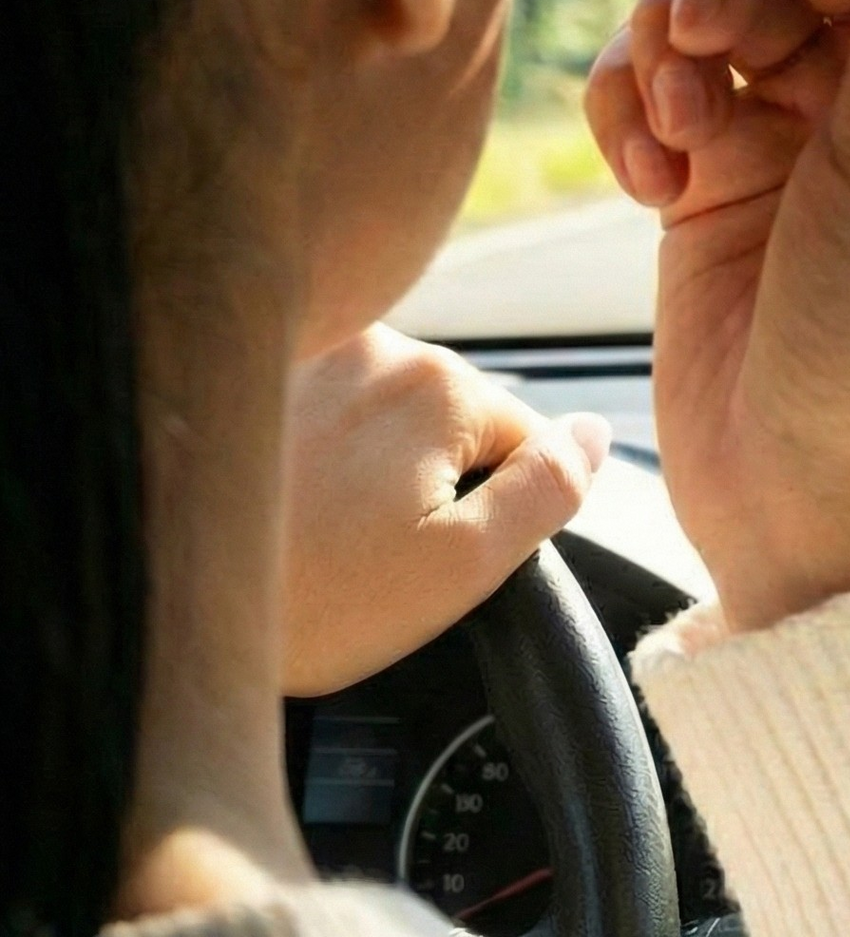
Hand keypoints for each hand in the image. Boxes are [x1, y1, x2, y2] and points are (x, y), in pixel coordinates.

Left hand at [282, 324, 610, 695]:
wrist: (158, 604)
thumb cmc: (309, 603)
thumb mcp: (457, 572)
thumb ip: (547, 492)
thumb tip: (595, 433)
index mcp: (440, 384)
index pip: (523, 438)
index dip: (493, 509)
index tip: (426, 555)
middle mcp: (379, 341)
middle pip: (452, 415)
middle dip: (431, 477)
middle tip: (365, 552)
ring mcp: (312, 345)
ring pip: (388, 407)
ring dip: (372, 458)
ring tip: (315, 528)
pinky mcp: (258, 364)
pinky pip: (328, 398)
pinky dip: (320, 442)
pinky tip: (285, 497)